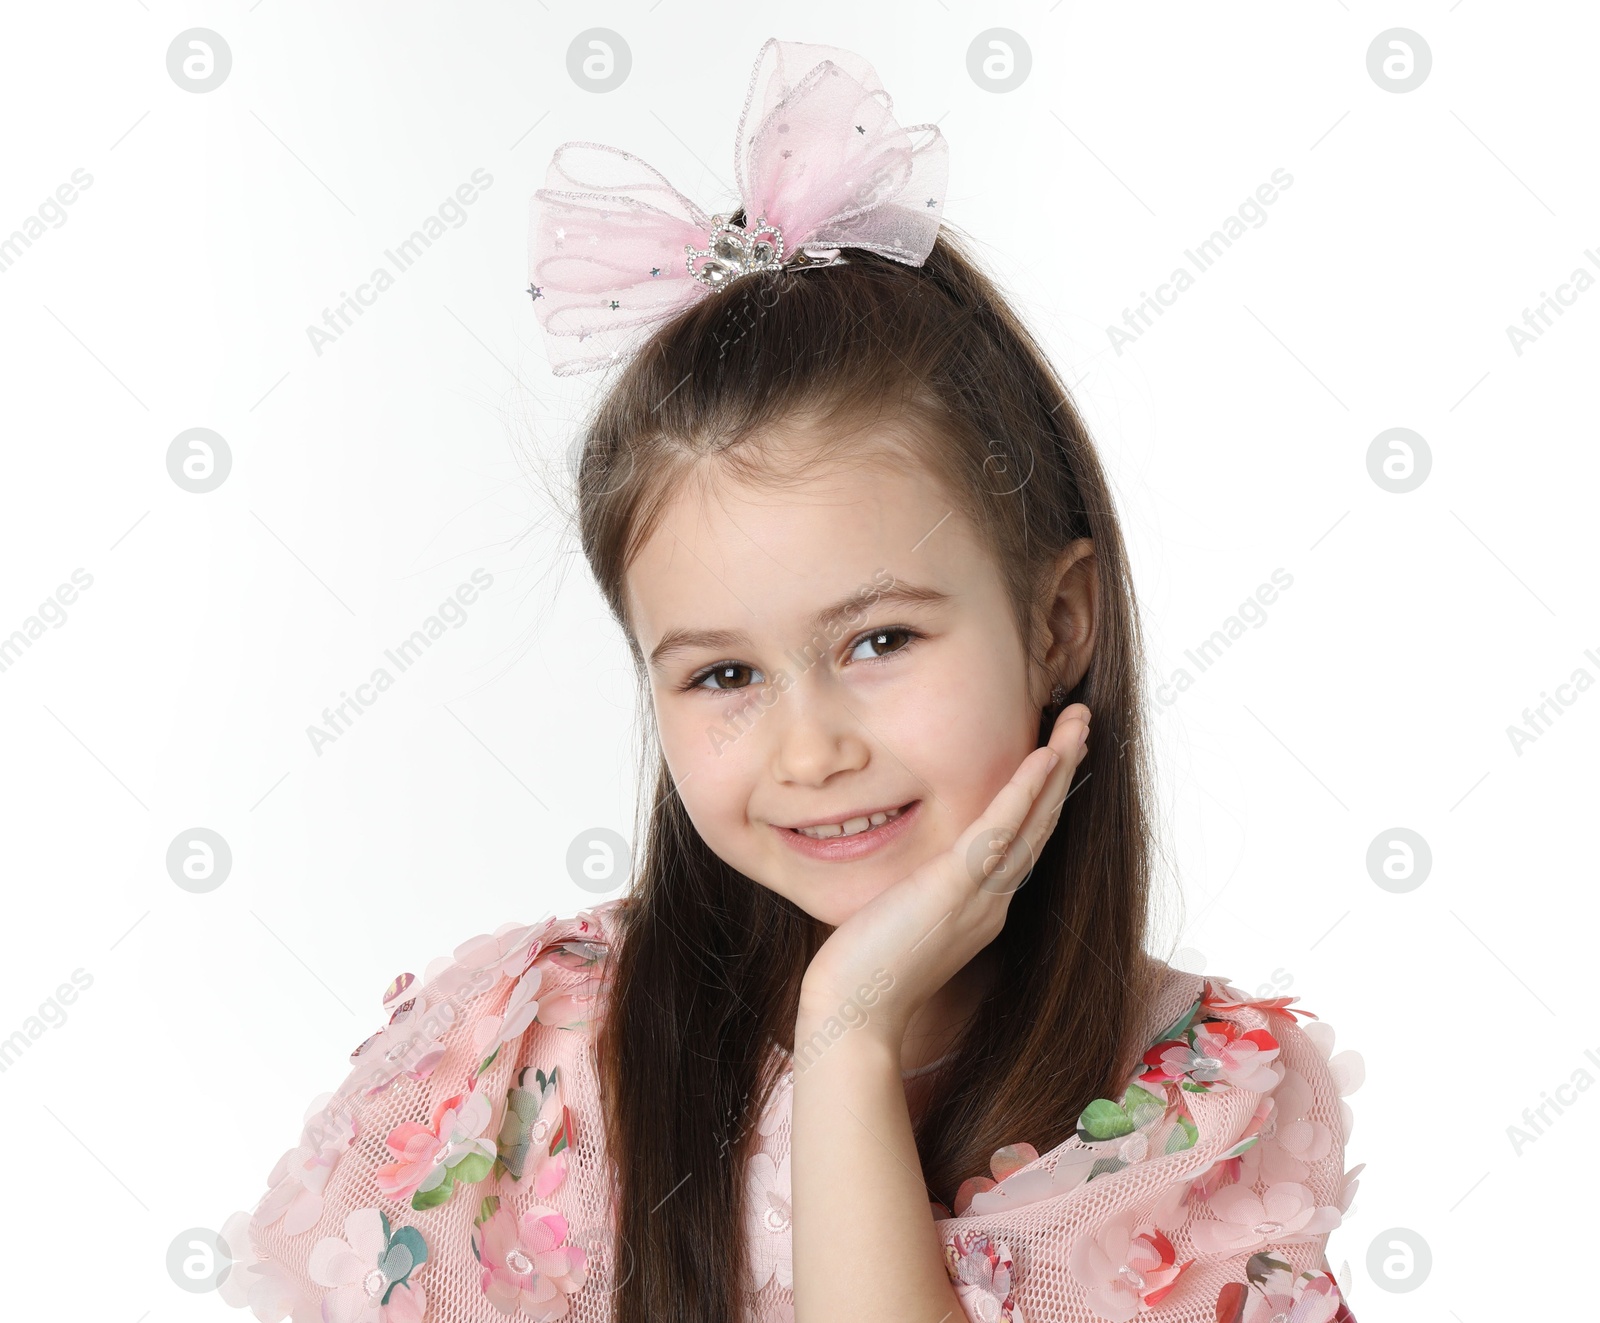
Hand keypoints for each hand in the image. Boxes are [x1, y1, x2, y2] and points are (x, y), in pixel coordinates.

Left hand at [795, 702, 1091, 1048]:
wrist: (854, 1015)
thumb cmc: (866, 973)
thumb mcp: (906, 921)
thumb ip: (924, 894)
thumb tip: (918, 876)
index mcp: (983, 907)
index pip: (1022, 841)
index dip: (1043, 797)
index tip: (1056, 755)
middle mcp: (993, 899)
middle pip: (1040, 823)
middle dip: (1064, 769)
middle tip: (1083, 723)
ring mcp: (981, 893)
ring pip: (1033, 819)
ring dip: (1058, 766)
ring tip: (1079, 722)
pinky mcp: (956, 886)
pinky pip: (1001, 829)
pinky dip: (1026, 790)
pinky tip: (1045, 755)